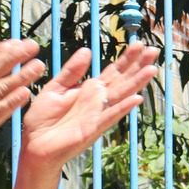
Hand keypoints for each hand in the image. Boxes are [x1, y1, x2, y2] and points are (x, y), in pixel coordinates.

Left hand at [17, 42, 159, 172]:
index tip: (139, 44)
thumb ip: (72, 72)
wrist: (34, 144)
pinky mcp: (92, 128)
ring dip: (137, 83)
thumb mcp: (55, 88)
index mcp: (90, 90)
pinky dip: (122, 108)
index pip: (113, 72)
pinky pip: (109, 116)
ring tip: (152, 70)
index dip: (126, 58)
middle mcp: (98, 101)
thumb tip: (87, 51)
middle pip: (123, 81)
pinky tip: (136, 99)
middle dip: (138, 66)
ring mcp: (98, 115)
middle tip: (154, 50)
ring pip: (121, 96)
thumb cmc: (43, 119)